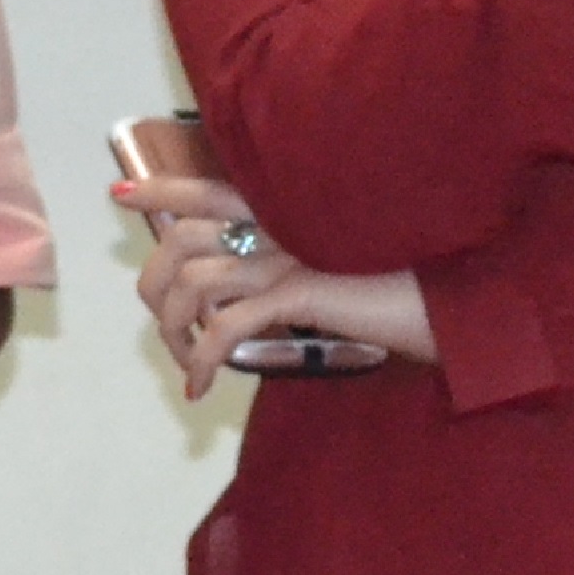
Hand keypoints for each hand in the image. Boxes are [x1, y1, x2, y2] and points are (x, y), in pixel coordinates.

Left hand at [109, 167, 424, 388]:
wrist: (454, 295)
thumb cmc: (405, 283)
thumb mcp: (342, 263)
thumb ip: (297, 263)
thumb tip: (253, 297)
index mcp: (287, 204)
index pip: (209, 187)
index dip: (161, 190)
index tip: (119, 191)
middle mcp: (280, 218)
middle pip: (181, 239)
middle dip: (154, 287)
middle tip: (167, 328)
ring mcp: (288, 252)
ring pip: (192, 282)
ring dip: (175, 333)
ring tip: (188, 364)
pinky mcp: (299, 290)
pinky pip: (223, 326)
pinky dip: (200, 360)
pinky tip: (201, 387)